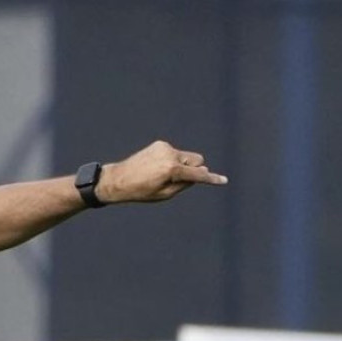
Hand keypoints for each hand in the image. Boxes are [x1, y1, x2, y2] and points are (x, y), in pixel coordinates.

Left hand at [98, 140, 227, 203]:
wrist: (117, 180)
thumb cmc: (140, 191)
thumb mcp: (164, 194)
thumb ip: (184, 185)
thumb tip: (199, 174)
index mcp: (170, 170)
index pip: (197, 174)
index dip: (210, 179)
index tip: (223, 181)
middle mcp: (169, 155)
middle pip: (196, 160)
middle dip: (193, 169)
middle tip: (176, 180)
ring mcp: (164, 147)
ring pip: (185, 157)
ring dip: (181, 166)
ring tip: (160, 175)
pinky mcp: (159, 144)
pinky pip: (174, 153)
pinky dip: (171, 160)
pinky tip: (155, 167)